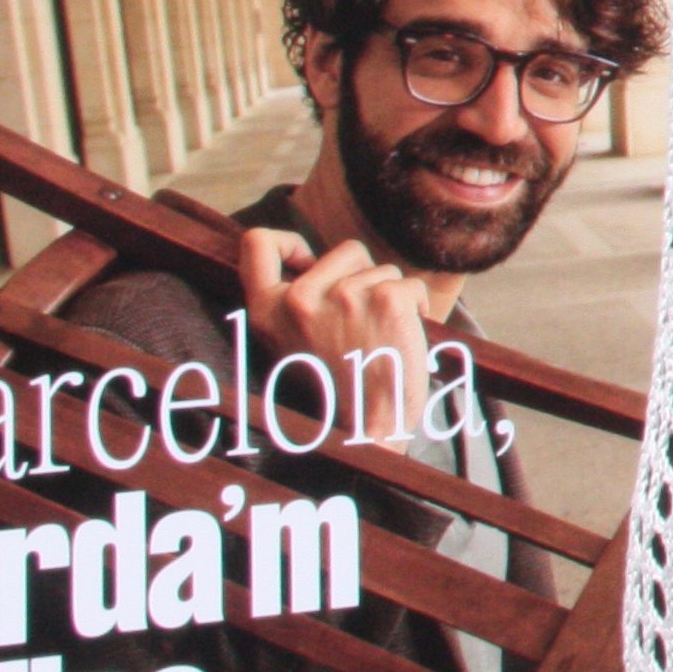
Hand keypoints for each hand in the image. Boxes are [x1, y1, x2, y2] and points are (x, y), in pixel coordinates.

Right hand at [241, 227, 436, 449]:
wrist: (367, 429)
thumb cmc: (337, 387)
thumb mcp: (291, 343)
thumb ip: (294, 303)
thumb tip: (309, 261)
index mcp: (268, 310)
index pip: (256, 242)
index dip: (287, 242)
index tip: (307, 260)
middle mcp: (300, 298)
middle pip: (346, 249)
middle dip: (362, 276)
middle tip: (359, 324)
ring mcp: (345, 296)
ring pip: (382, 268)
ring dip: (389, 296)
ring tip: (378, 337)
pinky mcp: (386, 300)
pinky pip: (410, 285)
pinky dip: (415, 307)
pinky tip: (402, 337)